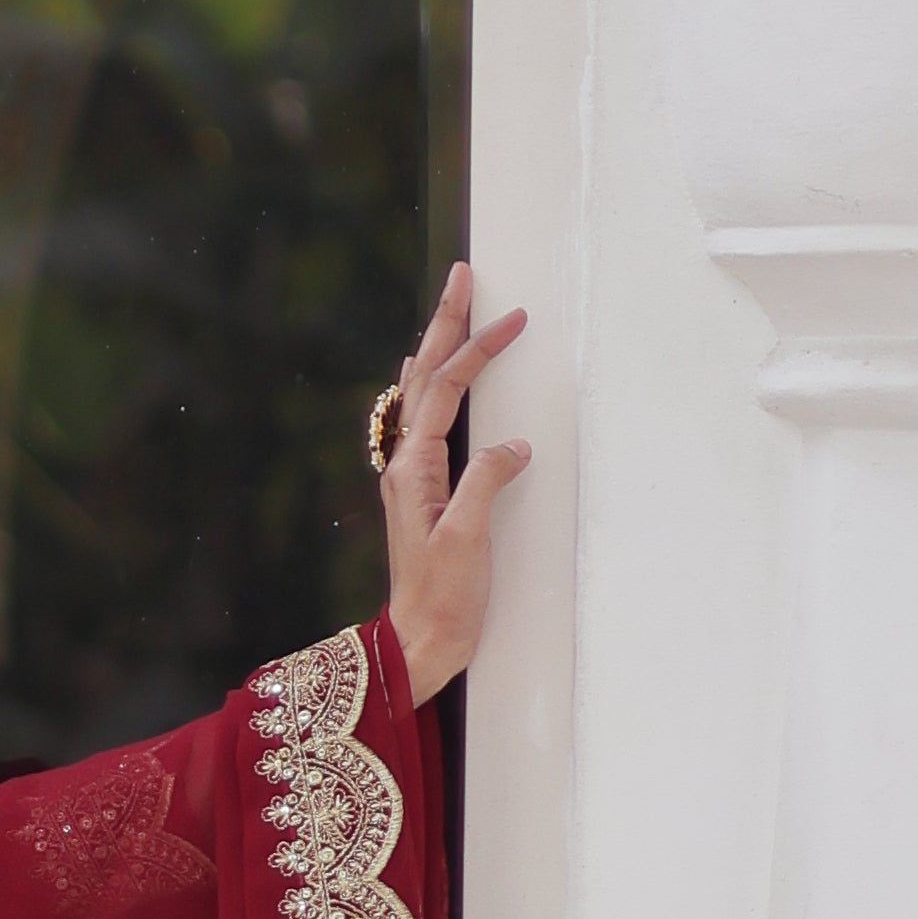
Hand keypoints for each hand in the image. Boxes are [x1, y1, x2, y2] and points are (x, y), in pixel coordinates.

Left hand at [378, 264, 532, 704]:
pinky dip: (432, 389)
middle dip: (446, 326)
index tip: (511, 318)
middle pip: (424, 379)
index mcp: (413, 470)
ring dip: (437, 349)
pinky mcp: (423, 493)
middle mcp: (405, 466)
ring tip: (450, 311)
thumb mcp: (467, 540)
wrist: (419, 642)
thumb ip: (486, 485)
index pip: (446, 391)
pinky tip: (431, 383)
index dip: (477, 350)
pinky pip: (425, 422)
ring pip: (421, 396)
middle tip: (462, 276)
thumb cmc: (443, 599)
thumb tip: (512, 446)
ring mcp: (411, 478)